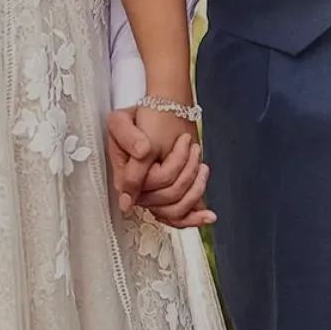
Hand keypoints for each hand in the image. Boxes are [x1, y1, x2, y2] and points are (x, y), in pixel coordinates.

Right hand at [105, 106, 214, 229]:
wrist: (163, 112)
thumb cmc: (142, 116)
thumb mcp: (123, 123)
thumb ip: (127, 144)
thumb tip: (133, 172)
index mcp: (125, 175)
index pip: (147, 186)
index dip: (170, 168)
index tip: (182, 146)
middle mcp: (139, 189)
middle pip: (166, 199)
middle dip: (186, 171)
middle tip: (191, 147)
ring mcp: (155, 195)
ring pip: (176, 210)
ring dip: (195, 186)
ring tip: (200, 163)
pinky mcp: (170, 197)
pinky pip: (179, 217)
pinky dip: (195, 216)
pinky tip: (208, 215)